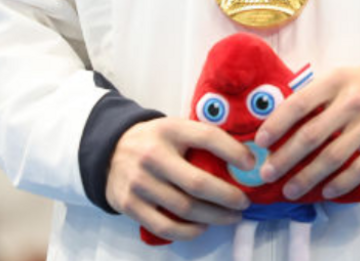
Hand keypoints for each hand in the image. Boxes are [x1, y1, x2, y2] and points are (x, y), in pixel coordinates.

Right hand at [106, 117, 250, 241]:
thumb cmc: (154, 141)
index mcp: (169, 130)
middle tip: (244, 202)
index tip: (251, 165)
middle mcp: (152, 155)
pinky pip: (165, 226)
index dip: (233, 152)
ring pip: (185, 208)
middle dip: (228, 196)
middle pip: (198, 183)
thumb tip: (243, 159)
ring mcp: (139, 182)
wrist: (108, 150)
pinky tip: (203, 226)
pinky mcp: (129, 205)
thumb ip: (201, 139)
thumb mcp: (175, 129)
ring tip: (231, 217)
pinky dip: (189, 231)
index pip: (207, 137)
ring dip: (215, 216)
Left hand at [253, 60, 359, 200]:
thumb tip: (282, 122)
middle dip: (284, 158)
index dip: (276, 124)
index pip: (299, 104)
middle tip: (267, 174)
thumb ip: (319, 95)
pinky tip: (326, 192)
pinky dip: (341, 184)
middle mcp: (352, 102)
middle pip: (311, 135)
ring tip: (290, 190)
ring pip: (333, 157)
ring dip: (307, 177)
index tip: (260, 142)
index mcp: (336, 81)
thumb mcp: (345, 77)